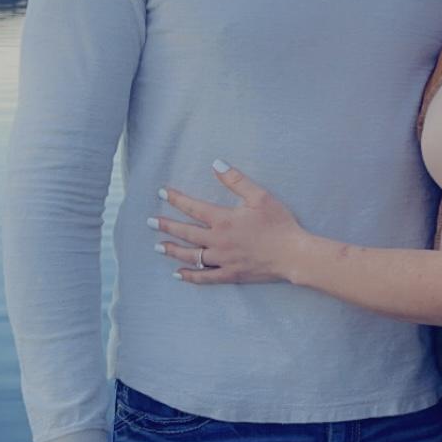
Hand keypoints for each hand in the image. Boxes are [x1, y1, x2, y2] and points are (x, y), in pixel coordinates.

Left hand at [155, 163, 306, 285]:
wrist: (292, 254)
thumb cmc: (279, 223)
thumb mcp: (260, 196)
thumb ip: (236, 180)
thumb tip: (217, 164)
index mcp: (223, 220)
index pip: (193, 207)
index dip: (177, 199)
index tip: (162, 193)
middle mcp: (218, 240)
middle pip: (186, 233)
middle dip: (166, 226)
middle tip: (150, 222)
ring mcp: (222, 260)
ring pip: (191, 256)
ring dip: (173, 250)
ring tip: (158, 246)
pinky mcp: (230, 274)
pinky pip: (205, 277)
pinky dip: (190, 276)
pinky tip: (178, 274)